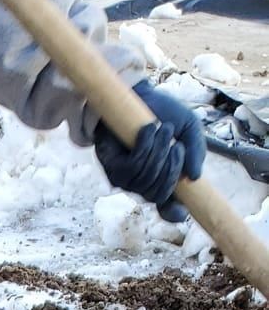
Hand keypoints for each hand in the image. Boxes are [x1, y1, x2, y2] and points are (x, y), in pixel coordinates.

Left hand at [94, 81, 205, 222]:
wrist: (139, 96)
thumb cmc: (164, 113)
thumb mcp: (189, 129)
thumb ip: (196, 150)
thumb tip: (195, 177)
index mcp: (164, 180)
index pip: (168, 208)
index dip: (174, 213)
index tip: (184, 213)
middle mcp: (145, 185)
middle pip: (159, 194)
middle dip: (172, 169)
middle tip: (177, 145)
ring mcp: (127, 180)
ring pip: (146, 180)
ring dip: (159, 152)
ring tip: (163, 129)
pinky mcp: (113, 168)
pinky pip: (133, 167)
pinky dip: (145, 147)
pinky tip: (149, 130)